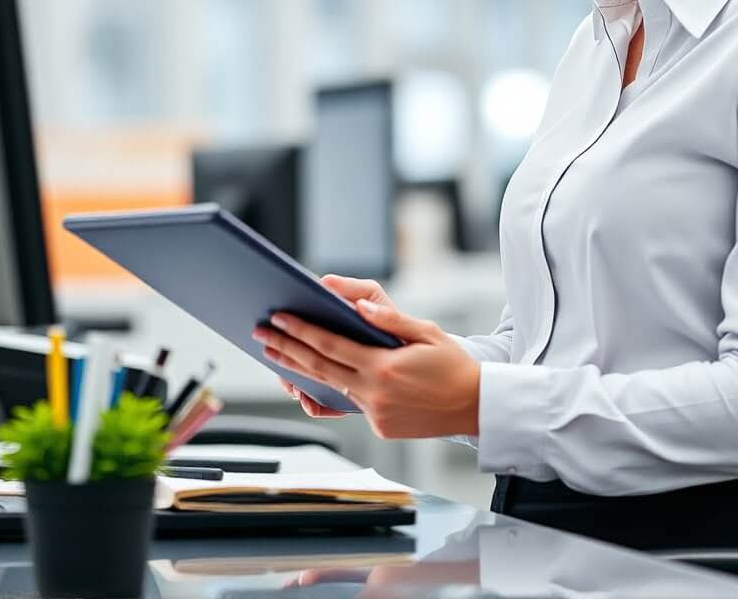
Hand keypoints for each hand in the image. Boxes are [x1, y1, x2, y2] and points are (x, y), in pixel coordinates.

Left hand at [251, 296, 479, 438]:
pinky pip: (350, 403)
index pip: (331, 345)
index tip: (280, 319)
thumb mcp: (426, 332)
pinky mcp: (379, 427)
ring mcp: (375, 414)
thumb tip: (359, 309)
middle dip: (287, 349)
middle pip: (319, 368)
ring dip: (299, 371)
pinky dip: (331, 388)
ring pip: (329, 387)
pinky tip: (313, 376)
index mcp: (383, 367)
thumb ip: (390, 321)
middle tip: (262, 335)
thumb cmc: (453, 365)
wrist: (475, 407)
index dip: (301, 331)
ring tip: (276, 356)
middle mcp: (374, 393)